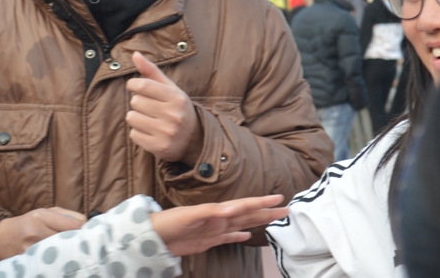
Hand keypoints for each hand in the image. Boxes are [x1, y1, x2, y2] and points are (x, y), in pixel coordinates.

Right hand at [0, 207, 85, 260]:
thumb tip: (88, 222)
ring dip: (69, 252)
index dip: (85, 229)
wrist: (0, 238)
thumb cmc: (28, 222)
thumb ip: (67, 216)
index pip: (73, 225)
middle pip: (68, 239)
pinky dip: (58, 261)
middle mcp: (36, 232)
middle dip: (78, 241)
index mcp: (41, 216)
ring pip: (61, 252)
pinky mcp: (28, 262)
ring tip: (73, 251)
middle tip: (85, 243)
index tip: (91, 232)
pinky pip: (50, 262)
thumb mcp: (45, 212)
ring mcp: (31, 249)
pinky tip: (60, 259)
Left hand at [126, 52, 201, 165]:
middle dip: (138, 102)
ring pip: (132, 118)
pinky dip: (138, 132)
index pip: (144, 85)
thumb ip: (151, 71)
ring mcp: (166, 133)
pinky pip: (133, 135)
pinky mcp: (159, 147)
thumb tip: (135, 54)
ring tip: (150, 120)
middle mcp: (173, 115)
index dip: (133, 84)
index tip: (135, 87)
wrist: (194, 139)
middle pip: (135, 102)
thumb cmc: (177, 108)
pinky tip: (150, 132)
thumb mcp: (170, 88)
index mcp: (176, 97)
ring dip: (136, 118)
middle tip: (149, 107)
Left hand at [150, 194, 287, 256]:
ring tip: (273, 218)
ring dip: (257, 221)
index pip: (244, 205)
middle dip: (266, 211)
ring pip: (243, 225)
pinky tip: (247, 236)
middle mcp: (219, 219)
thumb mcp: (189, 215)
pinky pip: (228, 238)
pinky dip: (239, 237)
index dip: (261, 202)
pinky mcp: (208, 241)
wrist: (153, 237)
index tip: (278, 198)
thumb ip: (210, 212)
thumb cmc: (169, 222)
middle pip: (248, 214)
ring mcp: (215, 230)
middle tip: (286, 209)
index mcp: (217, 211)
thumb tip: (231, 209)